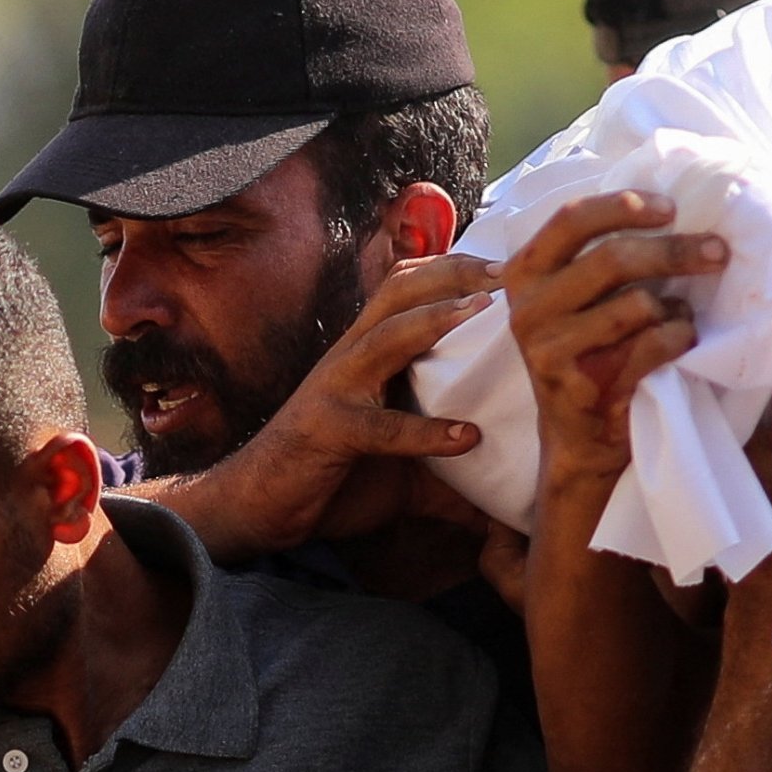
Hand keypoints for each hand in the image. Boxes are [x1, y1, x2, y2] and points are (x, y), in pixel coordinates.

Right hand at [169, 253, 500, 556]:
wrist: (260, 508)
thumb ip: (453, 468)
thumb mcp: (405, 466)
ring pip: (386, 338)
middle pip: (399, 291)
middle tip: (511, 272)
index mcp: (367, 350)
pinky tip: (467, 438)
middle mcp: (350, 356)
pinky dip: (425, 431)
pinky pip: (380, 427)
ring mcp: (335, 389)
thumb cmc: (336, 476)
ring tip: (486, 310)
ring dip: (436, 320)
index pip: (405, 285)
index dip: (452, 266)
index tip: (510, 264)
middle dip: (453, 273)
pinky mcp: (327, 431)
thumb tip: (510, 499)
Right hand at [508, 193, 730, 495]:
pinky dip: (680, 337)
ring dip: (676, 306)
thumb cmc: (589, 351)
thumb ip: (596, 256)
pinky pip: (653, 345)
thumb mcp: (572, 298)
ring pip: (638, 304)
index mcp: (525, 273)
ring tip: (683, 315)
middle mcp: (530, 310)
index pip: (572, 219)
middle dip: (675, 250)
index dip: (623, 205)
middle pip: (613, 259)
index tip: (671, 207)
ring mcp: (553, 351)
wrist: (578, 439)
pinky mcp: (587, 387)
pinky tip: (682, 341)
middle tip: (718, 250)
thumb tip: (671, 208)